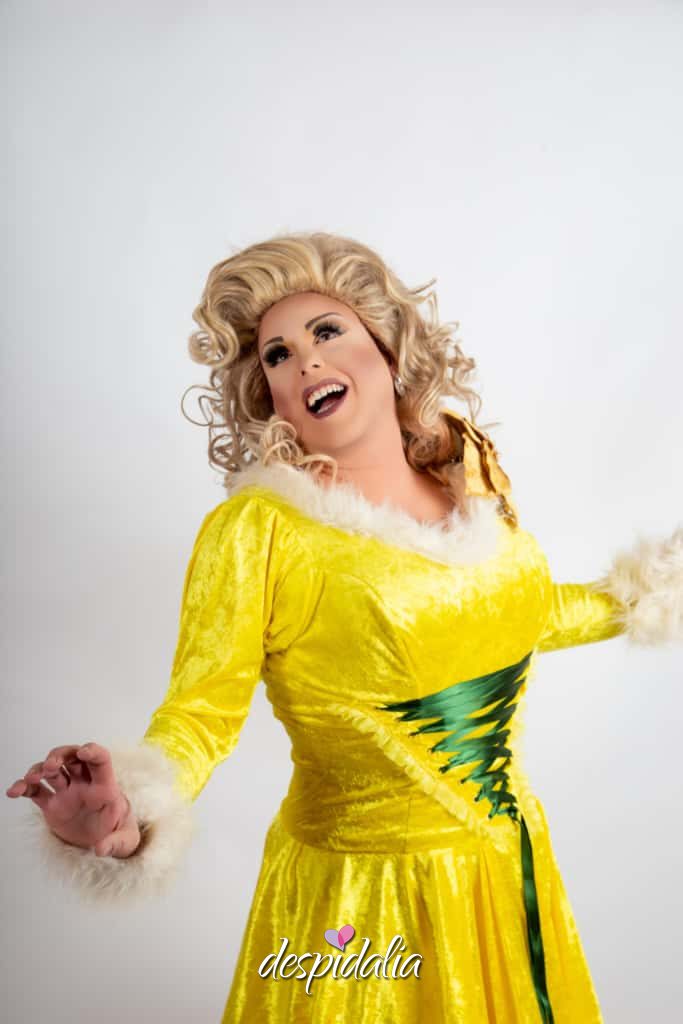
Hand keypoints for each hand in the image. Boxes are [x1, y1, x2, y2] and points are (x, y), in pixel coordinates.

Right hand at [6, 742, 140, 857]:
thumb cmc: (117, 832)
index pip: (101, 760)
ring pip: (51, 770)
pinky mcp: (52, 804)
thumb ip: (114, 843)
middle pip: (72, 757)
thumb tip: (100, 848)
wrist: (103, 841)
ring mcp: (66, 792)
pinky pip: (36, 791)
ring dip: (40, 768)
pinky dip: (24, 788)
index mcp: (105, 786)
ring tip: (31, 778)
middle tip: (51, 765)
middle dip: (60, 755)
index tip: (83, 752)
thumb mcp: (124, 839)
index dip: (93, 752)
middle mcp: (84, 783)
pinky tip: (13, 791)